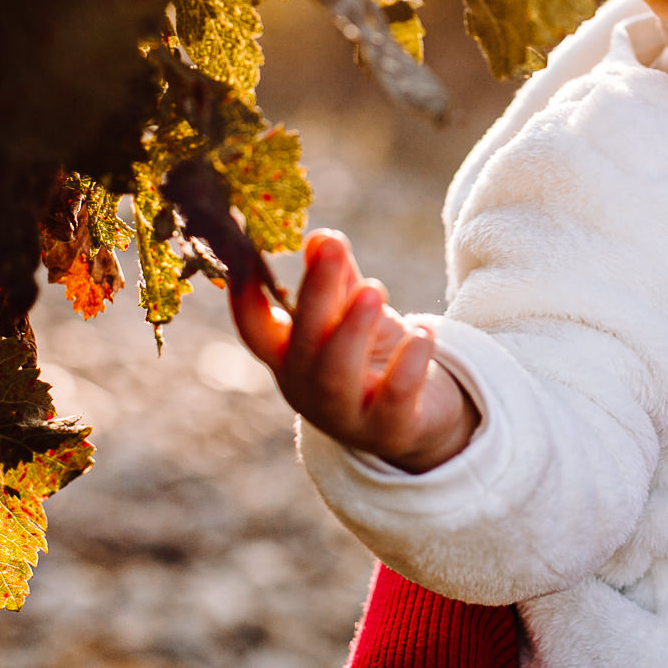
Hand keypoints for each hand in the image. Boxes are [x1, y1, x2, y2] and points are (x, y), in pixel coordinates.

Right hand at [231, 229, 480, 472]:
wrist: (420, 418)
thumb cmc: (374, 357)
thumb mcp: (354, 315)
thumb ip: (339, 280)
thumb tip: (321, 238)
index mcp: (290, 355)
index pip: (256, 329)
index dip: (245, 295)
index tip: (247, 252)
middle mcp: (307, 387)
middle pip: (302, 343)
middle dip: (317, 293)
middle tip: (333, 250)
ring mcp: (344, 414)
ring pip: (336, 376)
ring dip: (352, 329)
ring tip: (373, 289)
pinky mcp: (389, 430)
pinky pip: (394, 399)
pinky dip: (408, 364)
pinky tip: (423, 332)